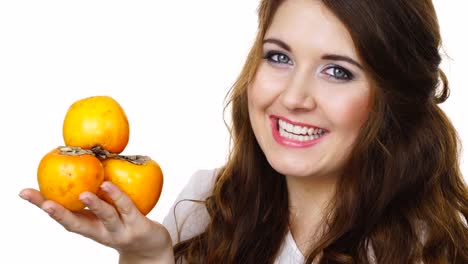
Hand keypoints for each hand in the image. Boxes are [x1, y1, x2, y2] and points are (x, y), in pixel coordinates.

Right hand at [19, 182, 173, 262]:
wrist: (151, 249)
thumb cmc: (126, 224)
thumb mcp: (107, 212)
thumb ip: (97, 195)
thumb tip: (84, 163)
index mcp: (90, 227)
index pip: (63, 216)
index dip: (43, 206)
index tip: (26, 193)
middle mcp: (101, 232)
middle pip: (76, 223)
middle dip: (58, 213)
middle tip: (44, 203)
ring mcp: (119, 231)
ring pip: (104, 217)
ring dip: (93, 205)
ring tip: (83, 194)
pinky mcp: (137, 226)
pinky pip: (127, 208)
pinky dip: (117, 197)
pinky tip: (108, 185)